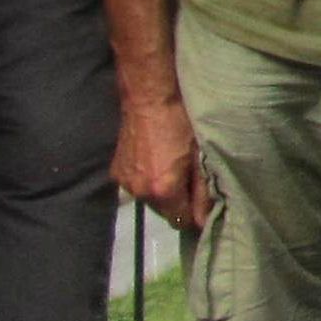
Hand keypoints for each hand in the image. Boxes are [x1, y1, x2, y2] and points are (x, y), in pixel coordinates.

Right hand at [113, 92, 210, 231]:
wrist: (148, 99)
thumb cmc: (180, 124)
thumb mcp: (199, 157)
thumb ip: (203, 192)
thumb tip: (205, 218)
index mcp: (164, 190)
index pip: (181, 221)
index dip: (195, 216)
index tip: (203, 205)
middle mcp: (141, 191)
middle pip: (165, 213)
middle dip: (179, 204)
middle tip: (190, 182)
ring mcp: (125, 182)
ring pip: (151, 201)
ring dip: (163, 193)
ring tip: (173, 170)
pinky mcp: (115, 172)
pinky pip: (138, 187)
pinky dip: (148, 182)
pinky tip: (156, 163)